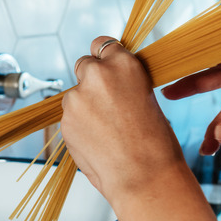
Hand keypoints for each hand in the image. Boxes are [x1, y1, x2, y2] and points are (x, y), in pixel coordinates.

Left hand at [61, 37, 185, 204]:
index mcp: (123, 65)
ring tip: (107, 131)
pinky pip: (70, 118)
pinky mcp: (65, 121)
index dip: (103, 58)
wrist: (144, 176)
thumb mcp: (146, 97)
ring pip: (75, 96)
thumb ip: (123, 82)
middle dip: (91, 81)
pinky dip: (80, 127)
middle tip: (106, 104)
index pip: (102, 45)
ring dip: (85, 107)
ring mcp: (77, 98)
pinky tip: (98, 141)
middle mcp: (96, 75)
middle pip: (83, 66)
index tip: (104, 65)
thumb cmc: (154, 142)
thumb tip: (109, 81)